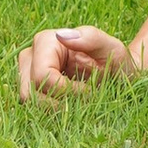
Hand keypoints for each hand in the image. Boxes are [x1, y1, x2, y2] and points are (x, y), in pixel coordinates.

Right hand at [14, 22, 133, 100]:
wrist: (119, 76)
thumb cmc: (116, 60)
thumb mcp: (112, 48)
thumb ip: (91, 38)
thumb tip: (61, 35)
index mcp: (46, 41)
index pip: (41, 76)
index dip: (64, 90)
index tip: (89, 91)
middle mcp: (31, 56)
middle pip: (30, 92)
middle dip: (58, 103)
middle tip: (85, 99)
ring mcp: (28, 73)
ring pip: (30, 102)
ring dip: (56, 109)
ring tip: (80, 102)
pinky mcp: (32, 89)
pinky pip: (34, 108)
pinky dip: (53, 112)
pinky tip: (72, 106)